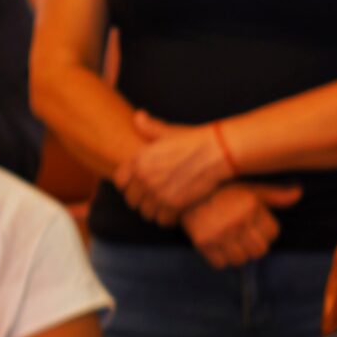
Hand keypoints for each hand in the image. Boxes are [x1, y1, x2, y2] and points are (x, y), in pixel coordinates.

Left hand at [114, 112, 237, 219]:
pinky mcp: (173, 205)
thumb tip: (138, 117)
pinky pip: (162, 220)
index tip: (139, 186)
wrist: (216, 152)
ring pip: (146, 213)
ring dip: (155, 211)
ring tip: (165, 206)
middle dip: (142, 200)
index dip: (129, 186)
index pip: (120, 183)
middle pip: (132, 201)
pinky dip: (168, 219)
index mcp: (138, 160)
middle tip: (155, 198)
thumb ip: (149, 128)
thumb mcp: (168, 131)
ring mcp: (157, 193)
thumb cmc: (194, 140)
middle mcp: (144, 178)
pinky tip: (176, 212)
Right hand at [180, 183, 300, 266]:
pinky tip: (218, 246)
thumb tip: (299, 193)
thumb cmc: (222, 189)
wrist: (183, 190)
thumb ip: (274, 194)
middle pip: (259, 251)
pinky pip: (221, 264)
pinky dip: (221, 258)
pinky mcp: (202, 242)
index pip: (273, 234)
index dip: (266, 231)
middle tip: (244, 235)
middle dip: (254, 245)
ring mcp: (219, 233)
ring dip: (238, 253)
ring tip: (231, 240)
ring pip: (241, 260)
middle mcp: (236, 221)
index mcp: (250, 206)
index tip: (255, 225)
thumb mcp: (250, 187)